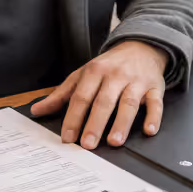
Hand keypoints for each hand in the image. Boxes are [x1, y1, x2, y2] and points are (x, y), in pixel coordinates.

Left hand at [30, 40, 167, 148]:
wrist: (141, 46)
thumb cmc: (109, 65)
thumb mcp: (83, 74)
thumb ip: (61, 94)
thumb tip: (36, 110)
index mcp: (95, 71)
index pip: (82, 97)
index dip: (74, 118)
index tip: (68, 138)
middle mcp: (116, 75)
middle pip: (104, 101)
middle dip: (95, 123)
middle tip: (88, 144)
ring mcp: (136, 81)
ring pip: (129, 103)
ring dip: (122, 123)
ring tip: (114, 142)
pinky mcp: (155, 87)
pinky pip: (156, 102)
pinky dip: (154, 116)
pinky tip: (149, 130)